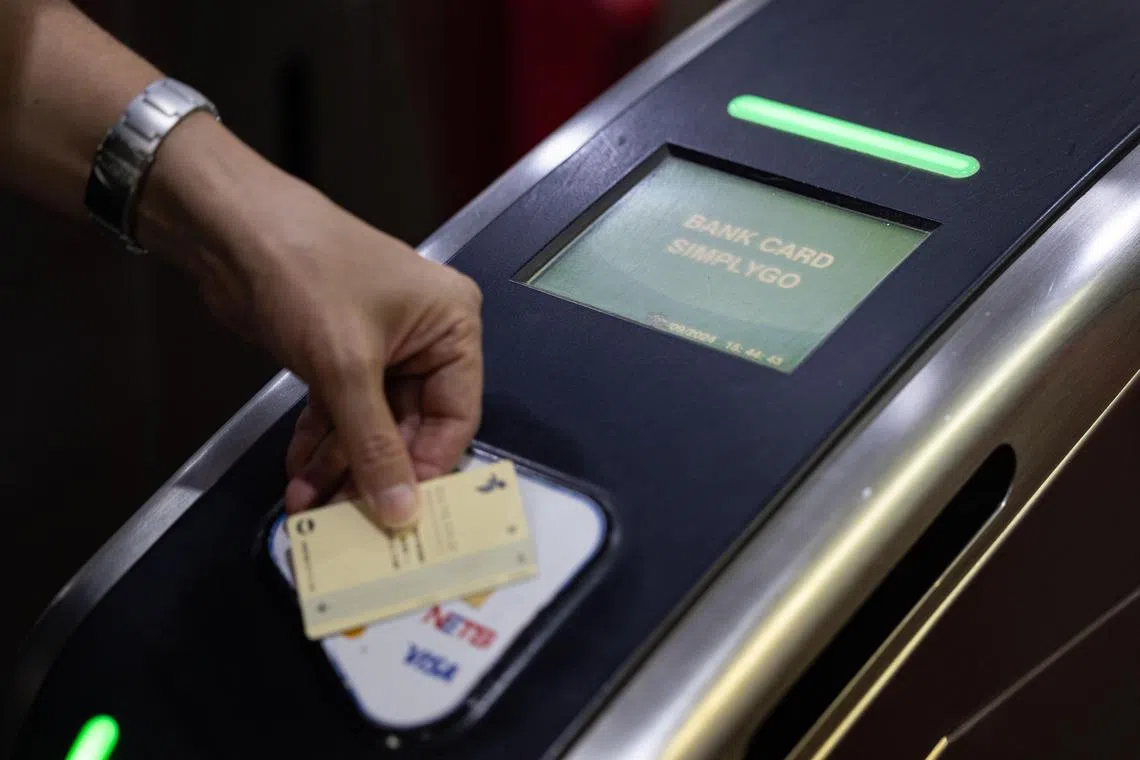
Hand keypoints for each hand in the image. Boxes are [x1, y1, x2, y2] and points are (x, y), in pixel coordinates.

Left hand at [136, 115, 482, 527]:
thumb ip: (375, 445)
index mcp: (452, 326)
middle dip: (375, 473)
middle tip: (348, 522)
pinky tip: (300, 477)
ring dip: (341, 466)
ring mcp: (382, 348)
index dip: (428, 469)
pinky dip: (321, 443)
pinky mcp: (341, 354)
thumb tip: (401, 514)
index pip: (456, 417)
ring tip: (310, 508)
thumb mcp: (346, 366)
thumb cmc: (306, 275)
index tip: (402, 517)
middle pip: (412, 428)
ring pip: (372, 426)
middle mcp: (426, 338)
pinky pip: (342, 412)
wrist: (231, 228)